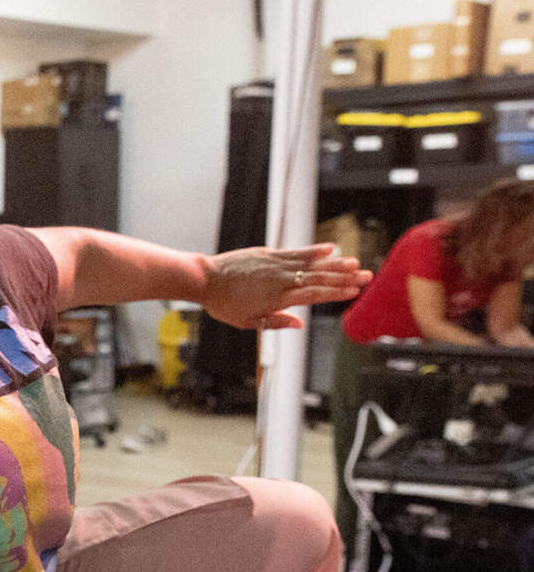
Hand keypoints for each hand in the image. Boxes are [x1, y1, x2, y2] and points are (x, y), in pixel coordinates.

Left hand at [201, 244, 370, 330]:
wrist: (205, 279)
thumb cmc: (224, 304)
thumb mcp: (248, 322)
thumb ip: (276, 322)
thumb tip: (300, 323)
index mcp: (278, 298)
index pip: (314, 294)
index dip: (336, 292)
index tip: (354, 291)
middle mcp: (281, 280)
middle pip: (319, 278)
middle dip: (344, 278)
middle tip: (367, 276)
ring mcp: (276, 265)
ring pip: (311, 264)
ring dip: (335, 263)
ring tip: (356, 262)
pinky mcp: (269, 254)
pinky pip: (295, 252)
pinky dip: (313, 250)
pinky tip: (330, 248)